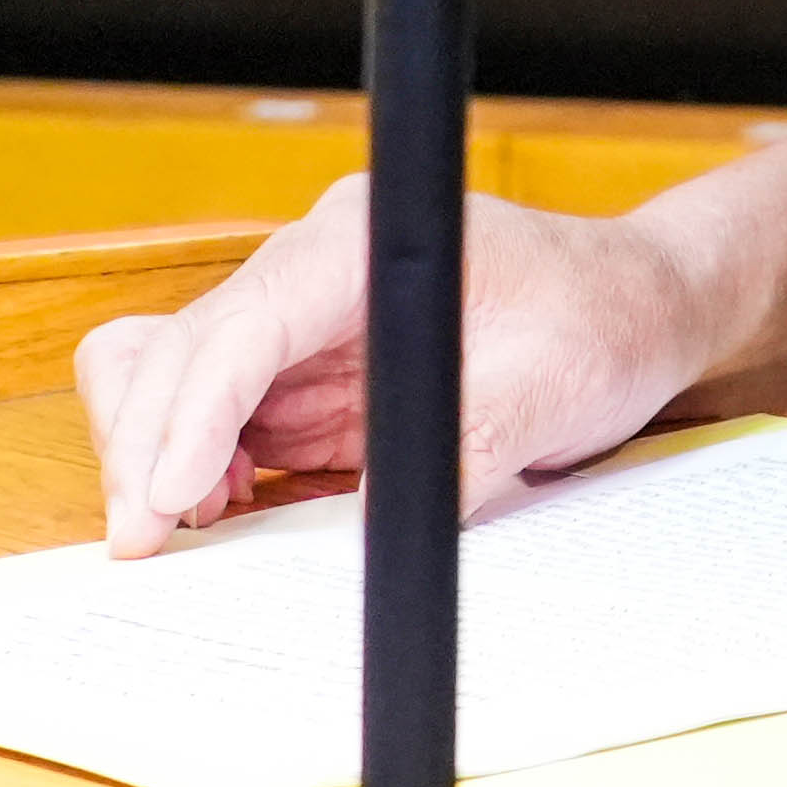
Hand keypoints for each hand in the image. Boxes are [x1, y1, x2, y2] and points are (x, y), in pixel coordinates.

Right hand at [71, 176, 721, 554]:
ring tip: (184, 535)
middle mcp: (313, 269)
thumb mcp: (544, 391)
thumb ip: (451, 457)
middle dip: (147, 445)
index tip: (171, 497)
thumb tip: (362, 539)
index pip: (246, 321)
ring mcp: (302, 323)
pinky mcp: (308, 376)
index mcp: (363, 241)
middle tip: (143, 545)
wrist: (642, 304)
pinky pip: (218, 417)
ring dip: (157, 456)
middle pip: (183, 349)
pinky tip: (222, 515)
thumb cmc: (604, 319)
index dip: (194, 410)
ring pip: (176, 379)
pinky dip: (195, 467)